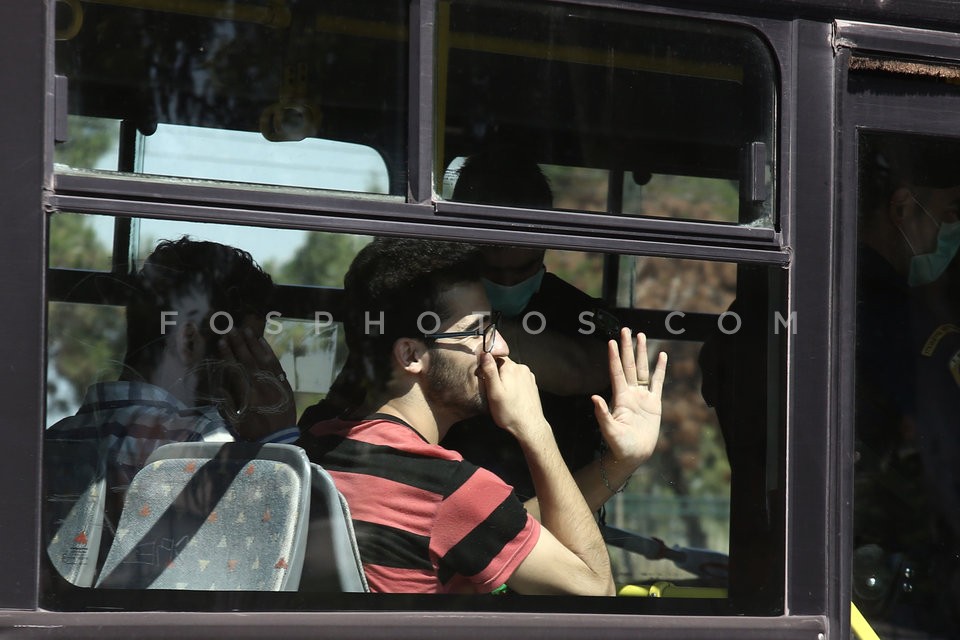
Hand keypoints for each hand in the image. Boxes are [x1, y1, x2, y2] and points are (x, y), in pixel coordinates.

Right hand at [217, 327, 295, 439]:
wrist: (279, 438)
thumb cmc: (253, 431)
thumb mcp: (234, 421)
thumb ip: (226, 402)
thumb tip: (220, 385)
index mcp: (248, 395)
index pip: (236, 368)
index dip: (228, 354)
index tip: (221, 342)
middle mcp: (261, 385)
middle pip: (249, 360)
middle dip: (239, 344)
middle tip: (231, 329)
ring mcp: (274, 383)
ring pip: (263, 358)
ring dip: (254, 344)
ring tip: (246, 330)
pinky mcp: (283, 383)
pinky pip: (276, 364)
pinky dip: (269, 352)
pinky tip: (263, 342)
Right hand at [477, 352, 549, 442]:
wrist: (529, 426)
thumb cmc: (510, 412)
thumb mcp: (494, 392)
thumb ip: (489, 371)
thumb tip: (485, 353)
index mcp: (511, 368)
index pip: (495, 357)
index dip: (487, 367)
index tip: (485, 378)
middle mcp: (522, 369)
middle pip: (503, 365)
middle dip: (496, 375)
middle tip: (493, 391)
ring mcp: (528, 377)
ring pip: (511, 373)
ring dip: (505, 381)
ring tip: (503, 396)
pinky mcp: (532, 385)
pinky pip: (518, 380)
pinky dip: (513, 386)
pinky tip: (511, 398)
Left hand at [591, 329, 666, 466]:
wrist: (633, 455)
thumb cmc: (619, 446)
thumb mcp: (609, 431)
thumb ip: (602, 415)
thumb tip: (594, 398)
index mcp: (620, 398)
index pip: (617, 372)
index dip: (614, 357)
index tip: (611, 341)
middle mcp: (630, 393)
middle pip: (629, 365)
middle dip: (627, 347)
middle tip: (626, 329)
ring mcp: (642, 397)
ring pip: (643, 369)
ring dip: (642, 353)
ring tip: (641, 336)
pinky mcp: (654, 404)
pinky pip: (657, 382)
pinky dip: (660, 369)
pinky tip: (662, 355)